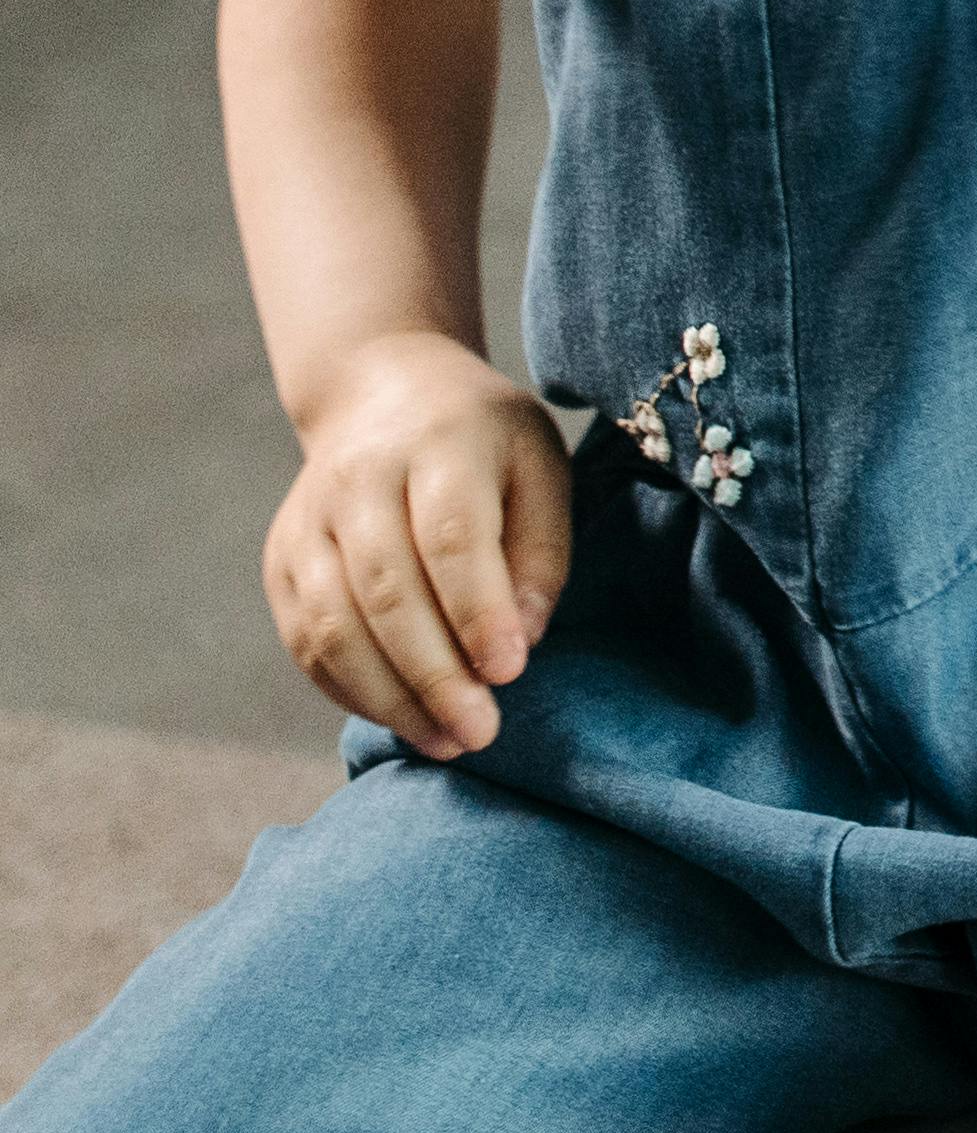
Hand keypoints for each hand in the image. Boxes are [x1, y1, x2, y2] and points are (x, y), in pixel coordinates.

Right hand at [263, 330, 570, 760]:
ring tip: (445, 741)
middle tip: (481, 731)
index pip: (451, 537)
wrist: (382, 391)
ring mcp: (308, 522)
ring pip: (334, 625)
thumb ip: (540, 552)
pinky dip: (350, 689)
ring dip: (389, 696)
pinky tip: (400, 717)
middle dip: (434, 674)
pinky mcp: (280, 560)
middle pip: (386, 591)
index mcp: (437, 444)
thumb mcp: (539, 467)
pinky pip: (306, 640)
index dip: (477, 611)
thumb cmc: (484, 441)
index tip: (510, 671)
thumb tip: (520, 641)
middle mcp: (359, 481)